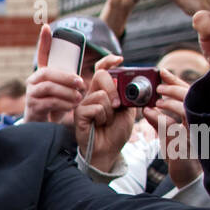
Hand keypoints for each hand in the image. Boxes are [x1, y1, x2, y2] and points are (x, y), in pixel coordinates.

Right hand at [24, 24, 85, 123]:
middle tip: (80, 83)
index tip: (46, 27)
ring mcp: (32, 93)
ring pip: (48, 87)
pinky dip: (62, 103)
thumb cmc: (62, 104)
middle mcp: (35, 80)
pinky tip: (71, 106)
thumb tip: (118, 58)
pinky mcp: (33, 107)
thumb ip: (92, 74)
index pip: (43, 53)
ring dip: (66, 91)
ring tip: (78, 98)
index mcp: (45, 73)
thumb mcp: (74, 88)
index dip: (44, 41)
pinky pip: (48, 102)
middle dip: (65, 76)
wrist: (48, 127)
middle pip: (47, 72)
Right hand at [74, 54, 130, 168]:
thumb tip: (130, 82)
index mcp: (103, 90)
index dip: (109, 61)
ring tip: (107, 120)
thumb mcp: (128, 110)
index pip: (102, 69)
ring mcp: (84, 103)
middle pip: (101, 75)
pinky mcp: (79, 114)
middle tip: (118, 105)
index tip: (120, 59)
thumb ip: (127, 94)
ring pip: (101, 94)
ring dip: (110, 110)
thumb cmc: (116, 131)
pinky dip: (103, 116)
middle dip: (114, 88)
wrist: (109, 150)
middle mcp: (92, 94)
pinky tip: (100, 124)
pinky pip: (95, 107)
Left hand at [142, 69, 200, 187]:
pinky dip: (160, 118)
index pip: (188, 92)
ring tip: (156, 99)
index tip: (162, 71)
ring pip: (185, 109)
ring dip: (169, 101)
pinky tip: (149, 113)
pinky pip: (174, 127)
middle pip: (190, 96)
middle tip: (157, 87)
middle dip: (173, 88)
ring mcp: (195, 132)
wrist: (187, 176)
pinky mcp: (187, 144)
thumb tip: (147, 108)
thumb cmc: (179, 153)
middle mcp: (200, 121)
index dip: (175, 81)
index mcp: (196, 115)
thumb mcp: (168, 134)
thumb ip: (160, 121)